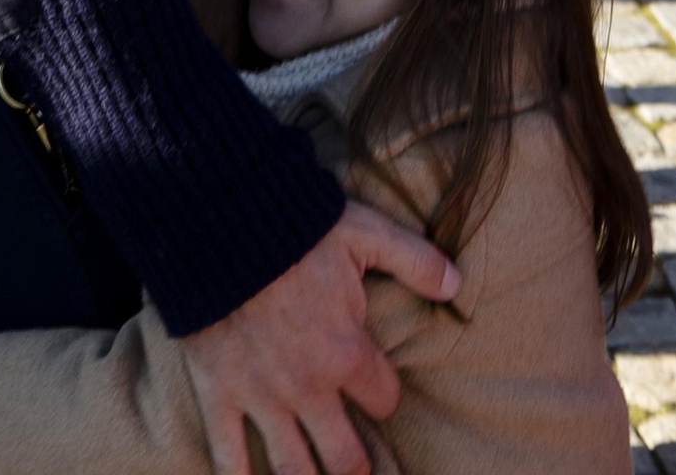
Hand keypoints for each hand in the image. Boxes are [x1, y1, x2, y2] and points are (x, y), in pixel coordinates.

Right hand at [182, 203, 458, 474]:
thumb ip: (414, 259)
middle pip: (344, 459)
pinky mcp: (218, 393)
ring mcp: (261, 396)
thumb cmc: (295, 226)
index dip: (384, 392)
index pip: (384, 399)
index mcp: (346, 352)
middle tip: (357, 470)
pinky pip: (228, 454)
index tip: (379, 388)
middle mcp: (307, 387)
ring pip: (293, 469)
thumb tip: (457, 285)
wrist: (219, 225)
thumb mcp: (363, 232)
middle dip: (354, 468)